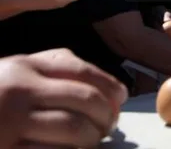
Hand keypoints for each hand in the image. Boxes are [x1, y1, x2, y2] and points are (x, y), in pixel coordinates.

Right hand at [0, 49, 127, 147]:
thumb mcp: (11, 72)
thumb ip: (50, 69)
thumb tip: (104, 87)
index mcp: (25, 67)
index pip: (83, 71)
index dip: (110, 86)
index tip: (121, 98)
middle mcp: (20, 89)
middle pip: (86, 98)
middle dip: (106, 115)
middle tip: (109, 127)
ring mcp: (11, 121)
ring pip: (75, 127)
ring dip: (91, 138)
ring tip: (91, 142)